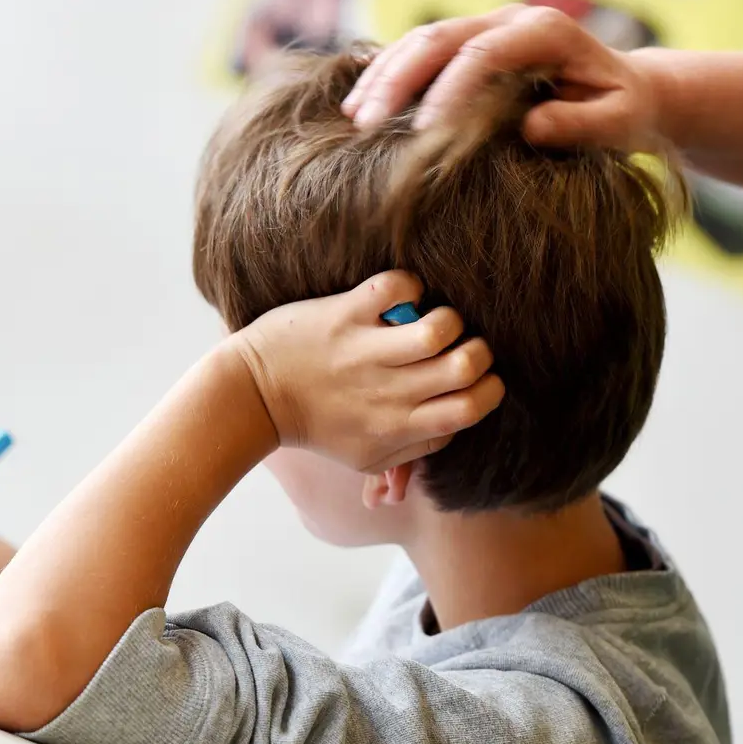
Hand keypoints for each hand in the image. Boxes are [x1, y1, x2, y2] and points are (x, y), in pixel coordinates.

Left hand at [229, 270, 504, 473]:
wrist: (253, 396)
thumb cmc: (315, 425)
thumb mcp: (363, 457)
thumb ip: (411, 454)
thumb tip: (450, 435)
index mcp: (399, 427)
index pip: (470, 410)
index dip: (488, 388)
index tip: (479, 376)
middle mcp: (388, 392)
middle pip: (465, 368)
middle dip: (478, 350)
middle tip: (461, 345)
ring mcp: (366, 352)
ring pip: (439, 328)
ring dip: (448, 318)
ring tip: (432, 319)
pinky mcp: (344, 315)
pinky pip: (396, 288)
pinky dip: (409, 285)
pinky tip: (399, 297)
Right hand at [341, 4, 665, 152]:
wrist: (626, 91)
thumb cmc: (623, 112)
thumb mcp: (619, 123)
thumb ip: (580, 125)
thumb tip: (529, 128)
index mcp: (545, 32)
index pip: (484, 53)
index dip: (449, 90)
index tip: (425, 134)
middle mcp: (509, 20)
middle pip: (439, 38)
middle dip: (398, 79)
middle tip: (367, 126)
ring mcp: (485, 29)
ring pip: (420, 41)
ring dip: (383, 77)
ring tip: (354, 118)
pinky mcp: (468, 47)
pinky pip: (418, 53)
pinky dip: (386, 76)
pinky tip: (358, 106)